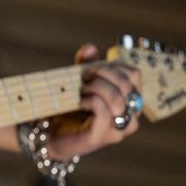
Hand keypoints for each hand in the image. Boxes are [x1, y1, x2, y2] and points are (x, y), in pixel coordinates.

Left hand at [47, 44, 141, 160]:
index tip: (89, 69)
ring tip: (81, 92)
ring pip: (118, 99)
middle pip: (127, 84)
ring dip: (96, 88)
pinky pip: (104, 111)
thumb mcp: (79, 80)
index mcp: (130, 100)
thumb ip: (86, 63)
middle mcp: (130, 115)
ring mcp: (118, 129)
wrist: (51, 134)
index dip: (112, 66)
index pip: (134, 74)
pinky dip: (90, 101)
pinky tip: (79, 102)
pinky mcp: (101, 137)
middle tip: (83, 79)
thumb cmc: (70, 107)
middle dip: (102, 75)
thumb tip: (90, 48)